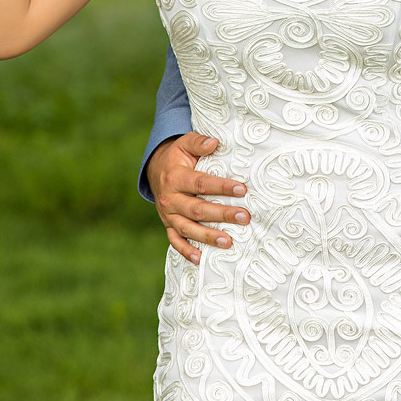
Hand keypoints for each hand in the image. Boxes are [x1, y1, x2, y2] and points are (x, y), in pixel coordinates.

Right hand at [147, 132, 250, 264]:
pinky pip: (175, 241)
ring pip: (188, 229)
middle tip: (244, 217)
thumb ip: (198, 142)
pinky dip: (187, 251)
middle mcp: (170, 199)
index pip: (200, 183)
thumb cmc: (178, 156)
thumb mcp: (185, 143)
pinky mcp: (168, 226)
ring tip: (229, 241)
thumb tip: (214, 141)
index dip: (221, 187)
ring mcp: (168, 215)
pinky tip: (201, 259)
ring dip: (208, 237)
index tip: (242, 189)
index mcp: (175, 178)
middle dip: (222, 214)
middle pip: (197, 209)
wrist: (156, 170)